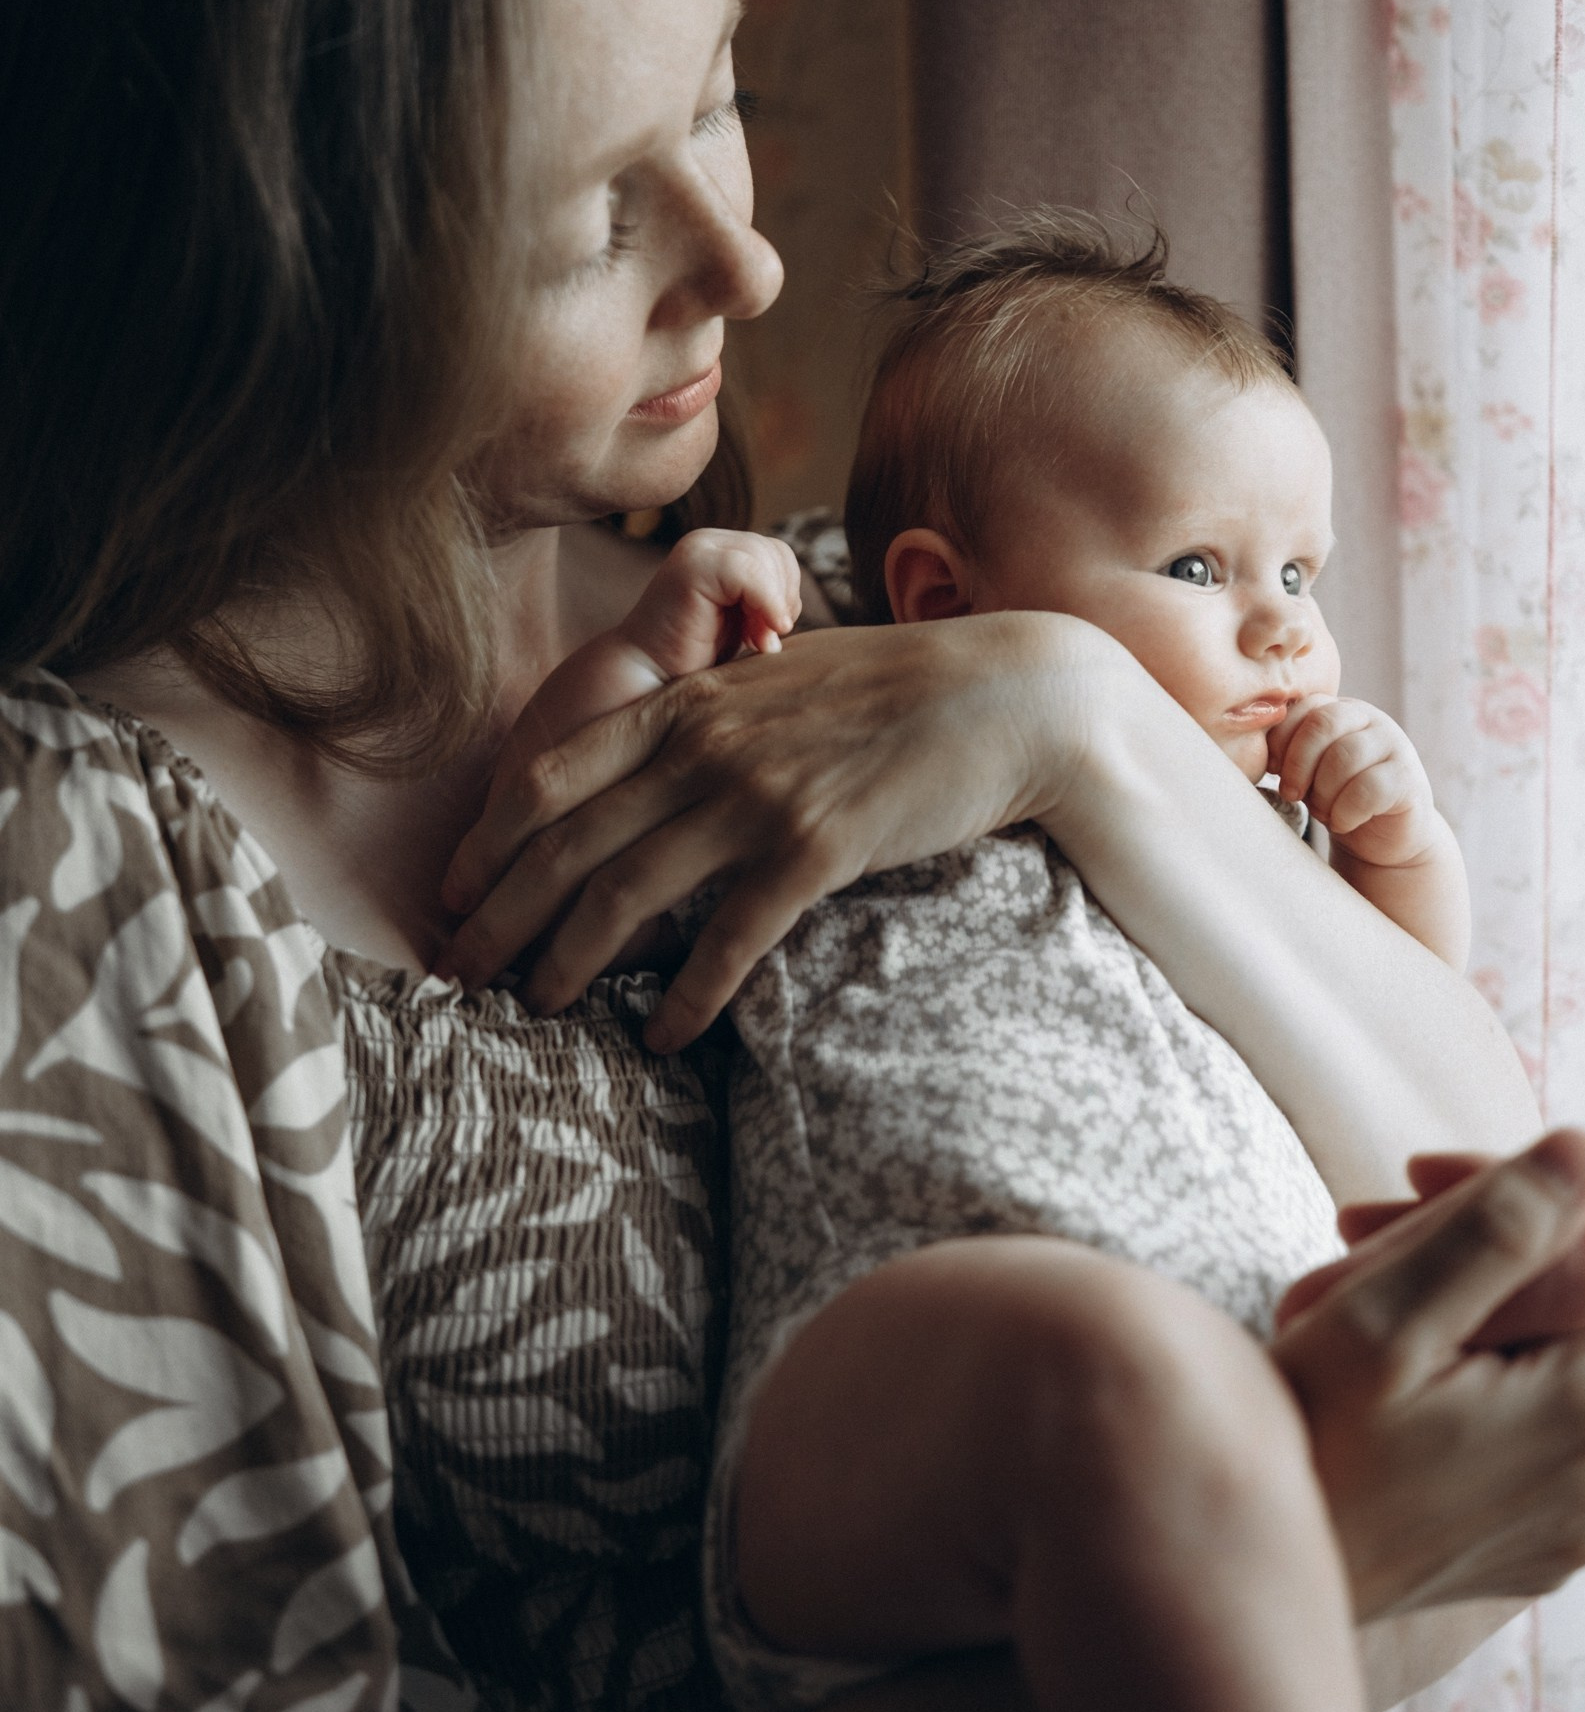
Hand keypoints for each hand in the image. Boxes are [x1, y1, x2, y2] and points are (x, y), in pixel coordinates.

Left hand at [440, 611, 1103, 1043]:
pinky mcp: (815, 850)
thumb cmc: (896, 684)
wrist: (1005, 696)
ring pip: (624, 895)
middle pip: (565, 845)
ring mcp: (756, 797)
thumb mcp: (781, 676)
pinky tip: (659, 1036)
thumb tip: (664, 744)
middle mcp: (704, 745)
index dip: (489, 841)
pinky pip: (727, 939)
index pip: (551, 775)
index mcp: (688, 700)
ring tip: (535, 1008)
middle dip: (498, 917)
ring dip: (567, 962)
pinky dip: (684, 997)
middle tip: (458, 975)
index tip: (452, 891)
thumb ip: (712, 706)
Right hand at [620, 529, 801, 679]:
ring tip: (755, 641)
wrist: (648, 677)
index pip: (777, 554)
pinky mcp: (693, 566)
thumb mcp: (740, 621)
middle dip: (781, 600)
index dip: (785, 593)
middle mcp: (706, 542)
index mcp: (718, 550)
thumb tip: (796, 601)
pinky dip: (766, 604)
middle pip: (776, 553)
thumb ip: (765, 599)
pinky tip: (756, 636)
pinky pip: (750, 572)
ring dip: (772, 606)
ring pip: (765, 559)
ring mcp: (698, 550)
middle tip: (762, 641)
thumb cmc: (692, 657)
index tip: (769, 632)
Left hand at [1267, 694, 1440, 868]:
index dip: (1282, 740)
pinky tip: (1343, 823)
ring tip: (1324, 812)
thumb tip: (1253, 748)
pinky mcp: (1407, 778)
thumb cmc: (1335, 799)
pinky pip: (1368, 789)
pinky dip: (1345, 812)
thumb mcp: (1307, 771)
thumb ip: (1288, 751)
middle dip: (1299, 763)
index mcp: (1340, 711)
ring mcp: (1393, 745)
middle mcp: (1370, 719)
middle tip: (1292, 793)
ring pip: (1345, 756)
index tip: (1275, 770)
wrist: (1382, 838)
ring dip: (1323, 793)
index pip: (1304, 707)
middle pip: (1323, 724)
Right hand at [1271, 1130, 1584, 1616]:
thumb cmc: (1303, 1442)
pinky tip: (1505, 1358)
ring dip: (1547, 1309)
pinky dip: (1574, 1384)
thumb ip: (1499, 1230)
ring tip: (1438, 1281)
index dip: (1543, 1197)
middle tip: (1405, 1213)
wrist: (1252, 1573)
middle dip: (1528, 1246)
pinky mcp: (1558, 1549)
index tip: (1436, 1176)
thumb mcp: (1380, 1318)